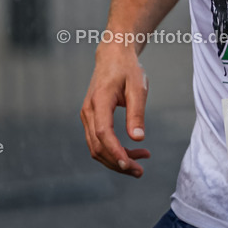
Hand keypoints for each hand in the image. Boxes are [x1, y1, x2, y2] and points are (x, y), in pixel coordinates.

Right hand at [80, 44, 150, 177]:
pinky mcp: (92, 118)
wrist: (113, 55)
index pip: (103, 133)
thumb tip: (138, 139)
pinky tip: (132, 151)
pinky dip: (114, 150)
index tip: (130, 165)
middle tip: (140, 172)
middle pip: (98, 146)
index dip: (115, 152)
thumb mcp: (138, 87)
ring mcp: (88, 116)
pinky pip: (99, 141)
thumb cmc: (127, 69)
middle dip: (118, 163)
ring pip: (97, 147)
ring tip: (140, 163)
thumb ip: (137, 113)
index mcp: (99, 101)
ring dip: (116, 159)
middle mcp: (88, 111)